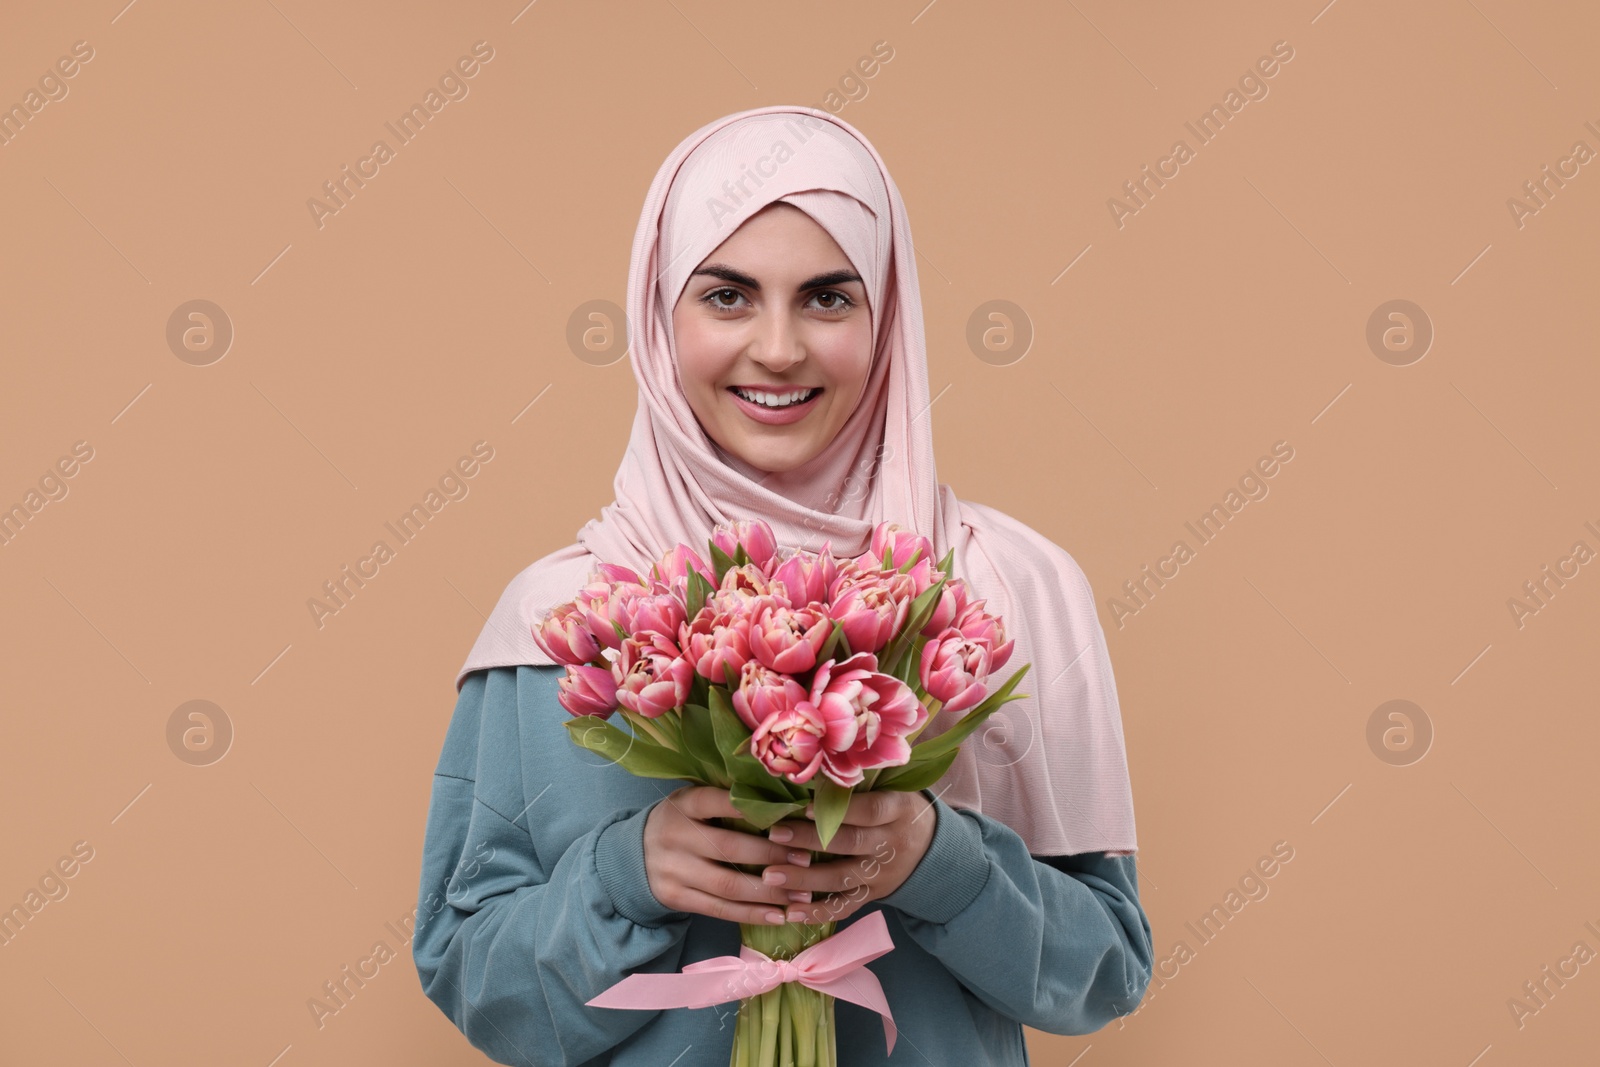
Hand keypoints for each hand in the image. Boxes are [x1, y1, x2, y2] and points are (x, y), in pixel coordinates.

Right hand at [642, 785, 819, 924]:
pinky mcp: (676, 898)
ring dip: (769, 892)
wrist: (630, 856)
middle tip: (806, 858)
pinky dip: (751, 914)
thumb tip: (781, 797)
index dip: (753, 809)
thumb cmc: (680, 822)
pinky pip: (719, 910)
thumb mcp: (691, 801)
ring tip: (801, 894)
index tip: (791, 815)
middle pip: (730, 848)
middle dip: (773, 854)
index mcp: (683, 804)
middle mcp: (675, 836)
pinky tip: (778, 915)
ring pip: (728, 885)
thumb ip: (724, 799)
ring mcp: (674, 870)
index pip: (718, 801)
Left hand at [759, 790, 936, 924]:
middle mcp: (891, 843)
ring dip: (804, 880)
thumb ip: (861, 781)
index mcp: (898, 810)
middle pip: (849, 844)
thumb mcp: (893, 787)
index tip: (804, 806)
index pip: (870, 810)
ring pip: (841, 879)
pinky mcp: (872, 896)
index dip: (839, 810)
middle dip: (809, 841)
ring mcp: (881, 874)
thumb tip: (813, 763)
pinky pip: (844, 907)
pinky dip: (816, 913)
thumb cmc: (898, 807)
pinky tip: (788, 912)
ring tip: (770, 876)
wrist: (931, 849)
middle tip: (774, 836)